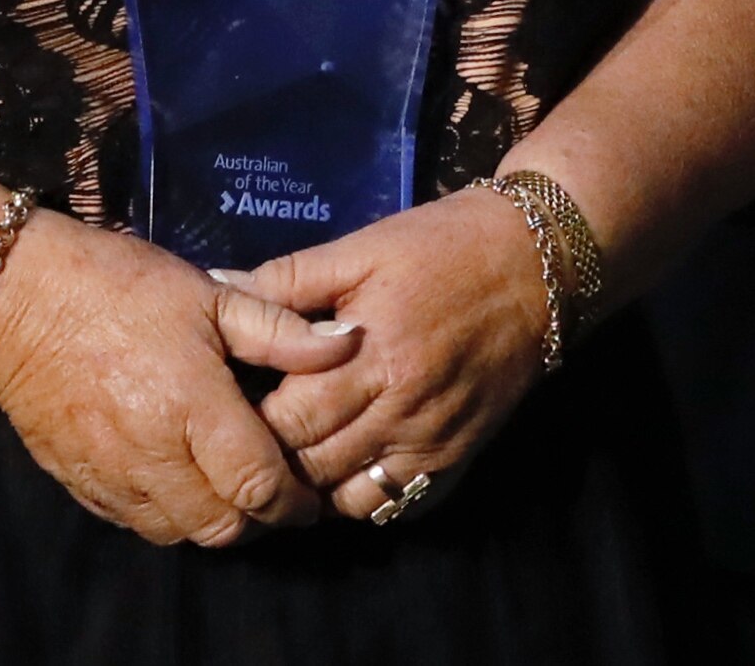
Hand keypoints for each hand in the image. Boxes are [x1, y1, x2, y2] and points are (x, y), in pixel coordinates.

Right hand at [0, 210, 345, 546]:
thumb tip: (349, 343)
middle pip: (224, 525)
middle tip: (274, 491)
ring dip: (214, 520)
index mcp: (193, 407)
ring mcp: (113, 476)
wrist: (18, 302)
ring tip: (228, 487)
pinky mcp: (82, 484)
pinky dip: (168, 515)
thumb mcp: (211, 294)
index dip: (293, 500)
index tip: (309, 492)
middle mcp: (154, 455)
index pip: (259, 485)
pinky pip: (136, 524)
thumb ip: (282, 331)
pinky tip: (179, 481)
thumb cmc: (122, 287)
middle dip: (258, 518)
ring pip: (180, 534)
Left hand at [231, 188, 556, 520]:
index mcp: (370, 354)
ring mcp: (433, 442)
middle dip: (273, 461)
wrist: (536, 263)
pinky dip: (367, 500)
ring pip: (351, 499)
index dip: (248, 423)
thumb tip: (218, 289)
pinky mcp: (459, 458)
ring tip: (290, 462)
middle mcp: (402, 409)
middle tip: (245, 443)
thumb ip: (288, 280)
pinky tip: (344, 474)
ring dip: (314, 488)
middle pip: (313, 466)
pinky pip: (401, 506)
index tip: (226, 408)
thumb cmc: (441, 247)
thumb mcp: (362, 249)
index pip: (288, 420)